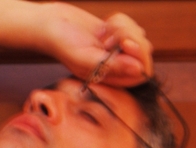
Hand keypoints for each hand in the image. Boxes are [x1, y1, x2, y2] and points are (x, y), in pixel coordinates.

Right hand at [37, 3, 152, 85]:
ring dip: (124, 28)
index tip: (126, 43)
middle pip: (144, 54)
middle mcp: (117, 67)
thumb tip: (139, 69)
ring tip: (103, 32)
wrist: (51, 23)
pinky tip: (105, 24)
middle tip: (110, 36)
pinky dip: (121, 20)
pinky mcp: (118, 34)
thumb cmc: (62, 44)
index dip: (140, 58)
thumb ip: (111, 66)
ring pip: (140, 38)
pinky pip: (133, 26)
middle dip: (132, 39)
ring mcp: (119, 50)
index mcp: (110, 79)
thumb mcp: (84, 58)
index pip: (141, 74)